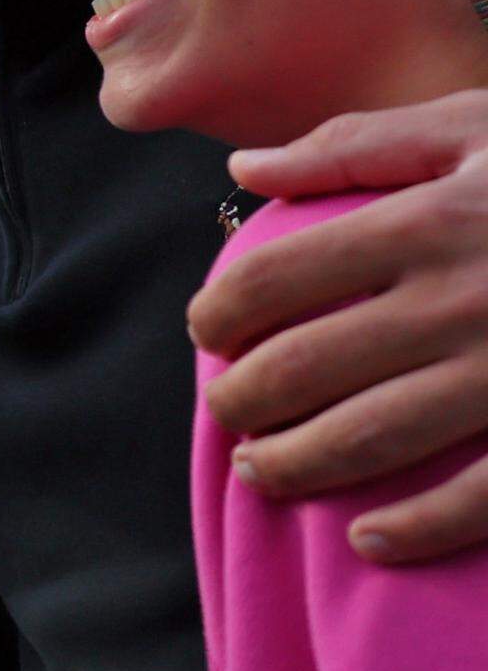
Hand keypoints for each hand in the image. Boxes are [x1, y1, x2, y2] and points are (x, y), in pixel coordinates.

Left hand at [194, 89, 487, 562]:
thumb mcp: (481, 131)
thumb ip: (362, 146)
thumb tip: (250, 166)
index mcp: (431, 222)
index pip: (276, 278)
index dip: (220, 313)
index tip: (210, 331)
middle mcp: (461, 302)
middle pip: (303, 367)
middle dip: (243, 400)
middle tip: (229, 411)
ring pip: (367, 439)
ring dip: (296, 465)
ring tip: (264, 472)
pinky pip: (478, 498)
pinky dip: (414, 529)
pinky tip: (368, 539)